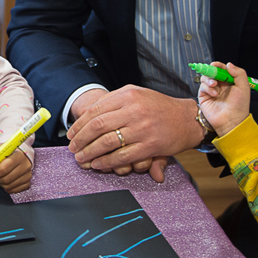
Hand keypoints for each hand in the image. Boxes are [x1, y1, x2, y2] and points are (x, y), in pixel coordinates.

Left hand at [0, 144, 31, 193]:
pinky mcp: (27, 183)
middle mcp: (25, 165)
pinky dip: (7, 187)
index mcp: (18, 155)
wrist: (18, 155)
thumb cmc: (7, 152)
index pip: (4, 168)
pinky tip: (5, 181)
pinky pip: (14, 190)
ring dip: (0, 183)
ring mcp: (27, 175)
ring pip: (9, 186)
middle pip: (6, 178)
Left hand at [67, 85, 200, 180]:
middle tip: (72, 149)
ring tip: (81, 159)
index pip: (95, 110)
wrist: (187, 118)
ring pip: (107, 142)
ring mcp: (142, 129)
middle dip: (81, 140)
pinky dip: (107, 162)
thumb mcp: (136, 93)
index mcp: (128, 95)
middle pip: (97, 126)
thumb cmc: (159, 106)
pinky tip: (98, 164)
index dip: (79, 124)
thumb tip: (89, 113)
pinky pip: (122, 156)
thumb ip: (113, 100)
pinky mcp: (150, 146)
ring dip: (90, 153)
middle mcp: (134, 110)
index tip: (71, 134)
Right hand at [197, 62, 251, 136]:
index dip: (218, 66)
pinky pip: (202, 87)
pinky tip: (214, 94)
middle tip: (214, 73)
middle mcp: (220, 85)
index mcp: (229, 82)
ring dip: (209, 79)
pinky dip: (207, 88)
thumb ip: (239, 73)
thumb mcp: (244, 87)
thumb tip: (229, 64)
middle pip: (211, 72)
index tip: (216, 65)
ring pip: (205, 78)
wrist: (232, 120)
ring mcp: (211, 90)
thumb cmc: (239, 106)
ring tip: (214, 85)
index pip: (221, 69)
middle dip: (211, 71)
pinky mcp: (204, 96)